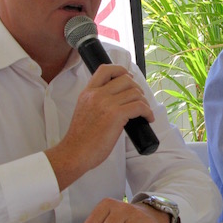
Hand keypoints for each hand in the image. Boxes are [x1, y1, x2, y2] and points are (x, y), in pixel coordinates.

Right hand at [46, 64, 155, 189]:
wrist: (74, 153)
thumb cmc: (81, 138)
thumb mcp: (84, 110)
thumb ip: (96, 101)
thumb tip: (117, 99)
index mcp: (87, 92)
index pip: (105, 69)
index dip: (121, 70)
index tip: (129, 77)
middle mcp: (96, 94)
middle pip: (125, 79)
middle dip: (137, 88)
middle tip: (140, 100)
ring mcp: (106, 104)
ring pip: (135, 92)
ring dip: (144, 102)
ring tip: (145, 112)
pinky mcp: (115, 115)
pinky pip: (139, 106)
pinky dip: (148, 112)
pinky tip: (148, 119)